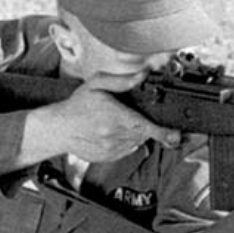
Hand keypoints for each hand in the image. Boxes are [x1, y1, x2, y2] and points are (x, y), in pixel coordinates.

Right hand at [38, 71, 180, 161]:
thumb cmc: (77, 105)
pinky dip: (126, 142)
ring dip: (135, 133)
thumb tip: (143, 75)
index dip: (164, 132)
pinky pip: (126, 150)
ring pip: (136, 143)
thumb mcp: (97, 84)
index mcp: (115, 118)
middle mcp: (114, 136)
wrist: (57, 128)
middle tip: (129, 114)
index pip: (146, 127)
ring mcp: (111, 149)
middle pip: (144, 134)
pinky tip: (112, 131)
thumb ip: (123, 81)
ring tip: (117, 121)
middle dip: (146, 125)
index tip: (175, 135)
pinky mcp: (107, 158)